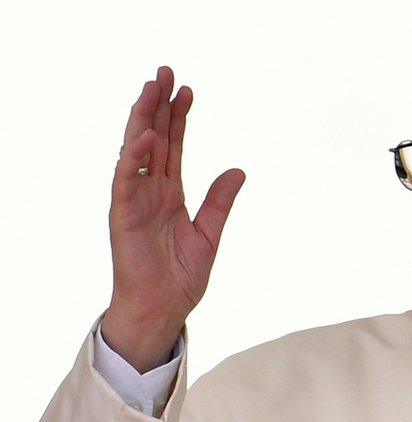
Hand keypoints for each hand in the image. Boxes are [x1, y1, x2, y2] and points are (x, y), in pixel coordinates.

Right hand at [102, 66, 244, 372]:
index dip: (179, 118)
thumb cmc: (181, 277)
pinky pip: (126, 182)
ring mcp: (135, 202)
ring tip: (151, 89)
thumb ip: (220, 201)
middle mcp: (150, 192)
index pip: (174, 147)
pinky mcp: (123, 217)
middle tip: (165, 71)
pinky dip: (134, 158)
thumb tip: (239, 169)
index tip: (187, 90)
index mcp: (170, 194)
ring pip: (137, 152)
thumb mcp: (210, 234)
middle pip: (155, 140)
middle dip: (159, 106)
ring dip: (143, 119)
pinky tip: (145, 135)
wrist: (164, 310)